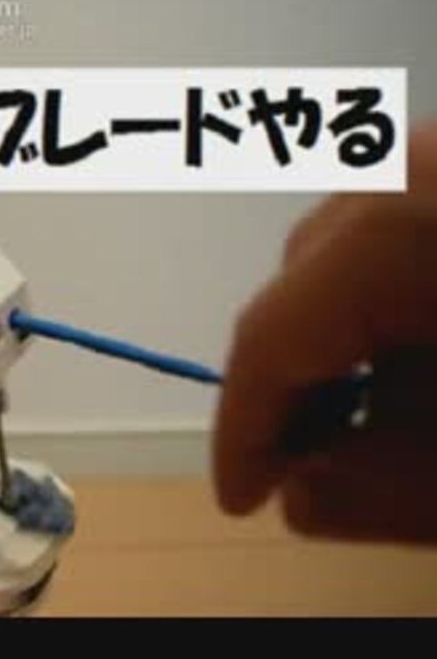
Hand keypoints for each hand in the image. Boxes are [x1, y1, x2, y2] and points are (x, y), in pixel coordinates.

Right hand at [213, 122, 436, 544]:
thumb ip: (397, 488)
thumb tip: (296, 495)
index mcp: (411, 221)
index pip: (274, 331)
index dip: (245, 427)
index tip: (241, 495)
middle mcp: (413, 163)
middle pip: (306, 280)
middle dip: (309, 380)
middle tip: (328, 459)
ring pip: (349, 249)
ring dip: (356, 335)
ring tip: (408, 405)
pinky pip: (398, 222)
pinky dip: (398, 292)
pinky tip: (435, 343)